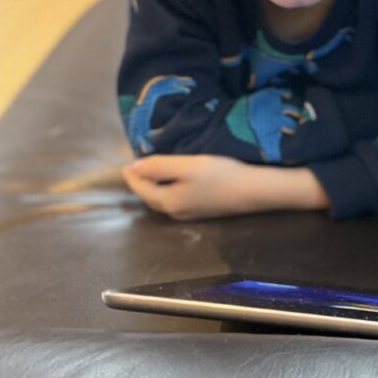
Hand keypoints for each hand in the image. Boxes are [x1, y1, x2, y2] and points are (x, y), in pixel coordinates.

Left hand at [121, 154, 328, 219]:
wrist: (252, 191)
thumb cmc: (220, 175)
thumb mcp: (187, 166)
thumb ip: (159, 166)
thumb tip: (133, 168)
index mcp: (168, 201)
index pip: (141, 188)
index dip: (132, 176)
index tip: (126, 163)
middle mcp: (175, 211)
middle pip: (150, 198)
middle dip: (140, 184)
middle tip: (137, 167)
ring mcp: (189, 214)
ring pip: (163, 201)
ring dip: (154, 188)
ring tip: (152, 173)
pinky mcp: (202, 211)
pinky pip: (175, 201)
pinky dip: (167, 191)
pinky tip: (174, 182)